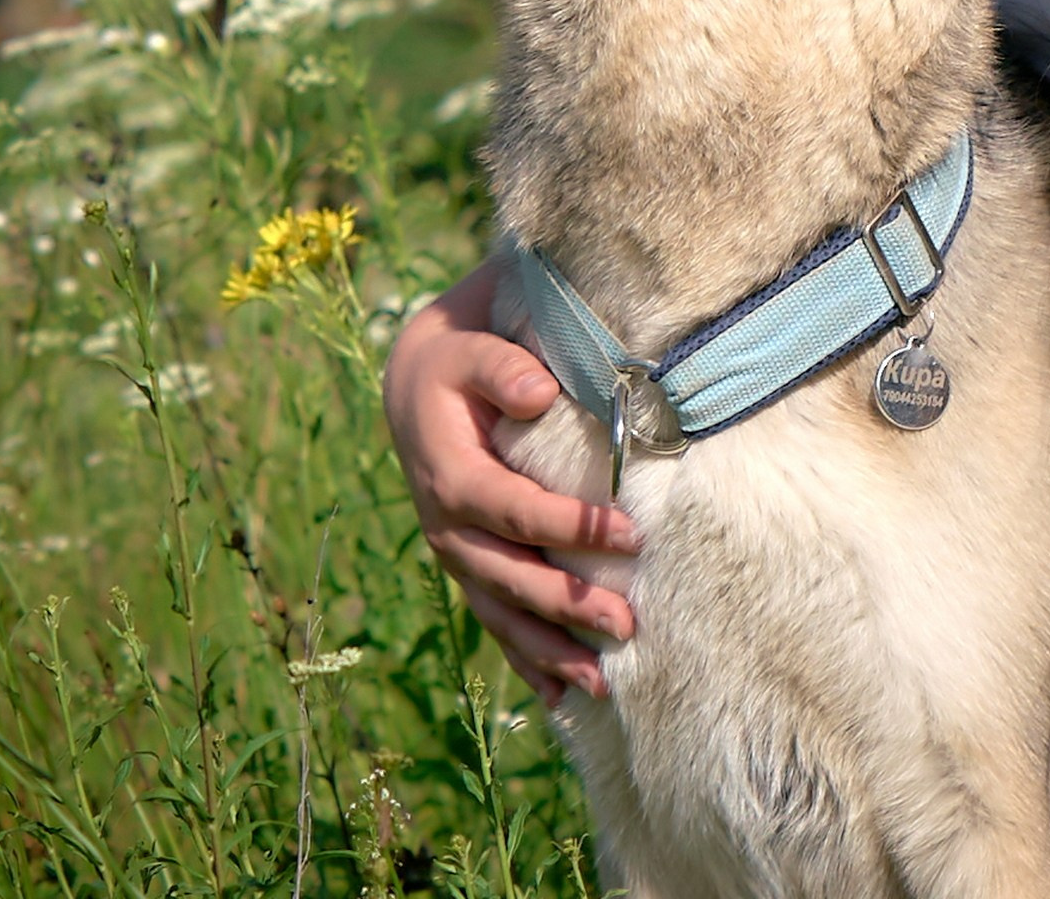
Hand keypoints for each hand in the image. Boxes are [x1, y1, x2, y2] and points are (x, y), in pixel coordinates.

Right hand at [383, 256, 638, 705]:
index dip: (571, 528)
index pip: (515, 512)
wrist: (418, 386)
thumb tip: (537, 392)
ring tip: (603, 684)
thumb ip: (502, 366)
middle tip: (628, 625)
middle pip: (510, 578)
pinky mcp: (469, 567)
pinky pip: (495, 621)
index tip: (632, 537)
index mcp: (450, 477)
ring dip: (550, 652)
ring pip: (502, 614)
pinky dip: (525, 661)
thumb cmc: (459, 363)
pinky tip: (560, 699)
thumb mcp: (471, 349)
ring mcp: (457, 555)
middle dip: (568, 608)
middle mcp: (448, 528)